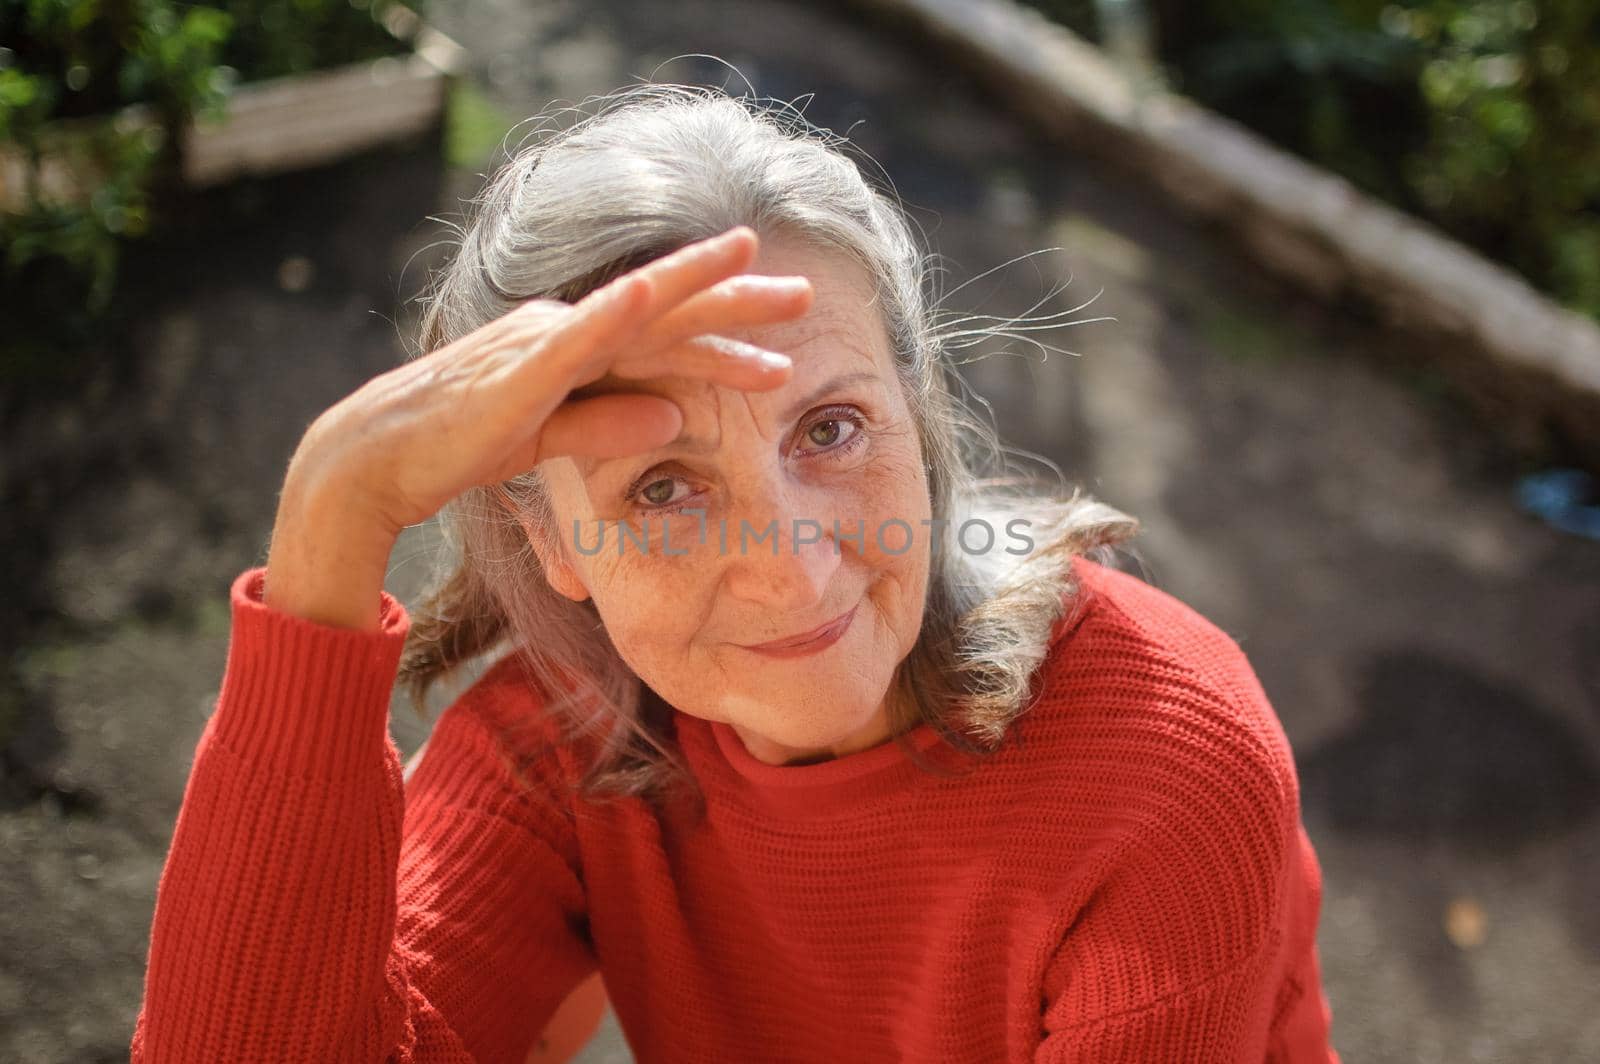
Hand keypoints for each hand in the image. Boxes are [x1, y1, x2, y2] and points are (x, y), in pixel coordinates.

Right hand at [266, 226, 811, 628]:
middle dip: (739, 302)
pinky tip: (662, 286)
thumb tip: (676, 420)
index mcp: (574, 348)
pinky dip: (621, 307)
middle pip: (668, 310)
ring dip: (699, 283)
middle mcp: (567, 329)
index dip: (724, 339)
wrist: (380, 460)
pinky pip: (580, 330)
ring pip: (638, 305)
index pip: (664, 339)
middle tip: (807, 298)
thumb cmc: (458, 449)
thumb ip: (608, 424)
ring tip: (757, 265)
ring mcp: (545, 338)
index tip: (782, 352)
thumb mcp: (551, 442)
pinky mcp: (522, 362)